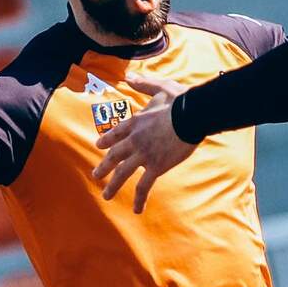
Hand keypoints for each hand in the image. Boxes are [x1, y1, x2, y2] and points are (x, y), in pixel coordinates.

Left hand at [92, 74, 197, 213]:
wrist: (191, 115)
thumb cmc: (179, 100)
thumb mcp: (159, 87)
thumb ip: (143, 84)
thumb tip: (129, 76)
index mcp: (135, 122)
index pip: (116, 133)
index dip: (107, 140)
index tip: (99, 146)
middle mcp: (134, 140)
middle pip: (114, 156)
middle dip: (104, 167)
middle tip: (96, 175)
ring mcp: (143, 155)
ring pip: (123, 173)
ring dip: (113, 185)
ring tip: (106, 195)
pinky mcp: (156, 167)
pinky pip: (143, 186)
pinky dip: (139, 199)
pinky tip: (136, 210)